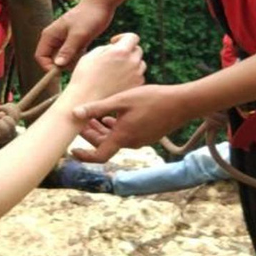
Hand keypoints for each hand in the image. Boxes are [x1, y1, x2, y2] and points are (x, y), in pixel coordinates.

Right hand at [35, 0, 115, 70]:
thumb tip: (58, 65)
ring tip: (82, 52)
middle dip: (62, 64)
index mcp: (50, 35)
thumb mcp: (79, 34)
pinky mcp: (73, 42)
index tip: (61, 72)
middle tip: (76, 61)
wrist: (102, 4)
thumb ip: (68, 50)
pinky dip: (77, 56)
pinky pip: (71, 55)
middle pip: (51, 59)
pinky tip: (85, 49)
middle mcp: (54, 38)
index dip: (48, 66)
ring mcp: (63, 40)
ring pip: (62, 58)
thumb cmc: (89, 16)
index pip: (40, 56)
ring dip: (71, 60)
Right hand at [66, 32, 145, 102]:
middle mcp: (132, 62)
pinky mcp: (137, 87)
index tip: (114, 43)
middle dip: (127, 51)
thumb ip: (106, 48)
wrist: (85, 100)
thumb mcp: (91, 55)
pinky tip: (117, 81)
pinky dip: (131, 76)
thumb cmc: (84, 77)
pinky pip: (138, 76)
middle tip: (114, 58)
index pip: (132, 37)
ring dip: (130, 64)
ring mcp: (136, 75)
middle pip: (137, 50)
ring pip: (139, 64)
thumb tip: (115, 47)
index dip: (123, 37)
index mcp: (120, 51)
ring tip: (115, 71)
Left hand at [71, 84, 193, 162]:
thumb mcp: (121, 101)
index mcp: (122, 137)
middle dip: (90, 134)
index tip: (72, 151)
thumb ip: (97, 108)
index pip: (99, 155)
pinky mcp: (147, 134)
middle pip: (105, 144)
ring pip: (114, 138)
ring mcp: (140, 140)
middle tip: (79, 121)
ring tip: (91, 116)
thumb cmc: (152, 99)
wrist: (183, 103)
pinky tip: (109, 116)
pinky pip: (125, 135)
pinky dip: (113, 128)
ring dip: (101, 130)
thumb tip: (74, 113)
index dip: (84, 156)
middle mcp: (131, 143)